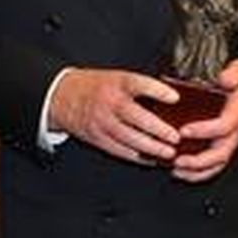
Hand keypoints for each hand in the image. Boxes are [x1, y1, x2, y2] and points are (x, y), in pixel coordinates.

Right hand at [49, 67, 179, 162]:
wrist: (62, 96)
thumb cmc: (95, 86)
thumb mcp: (116, 77)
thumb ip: (139, 87)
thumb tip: (170, 97)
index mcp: (116, 83)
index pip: (139, 84)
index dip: (158, 90)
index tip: (175, 97)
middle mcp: (108, 102)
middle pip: (136, 117)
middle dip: (158, 130)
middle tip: (176, 137)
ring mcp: (101, 122)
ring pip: (129, 138)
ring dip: (151, 148)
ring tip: (168, 153)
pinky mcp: (97, 138)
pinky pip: (119, 150)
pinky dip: (137, 157)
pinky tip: (151, 159)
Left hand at [171, 58, 237, 182]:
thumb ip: (232, 75)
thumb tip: (222, 78)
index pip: (223, 127)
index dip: (204, 131)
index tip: (184, 130)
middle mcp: (236, 133)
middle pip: (220, 154)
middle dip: (198, 161)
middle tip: (177, 160)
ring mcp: (231, 142)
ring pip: (217, 165)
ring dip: (196, 172)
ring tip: (177, 170)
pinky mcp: (225, 146)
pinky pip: (214, 165)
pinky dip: (198, 173)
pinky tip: (181, 172)